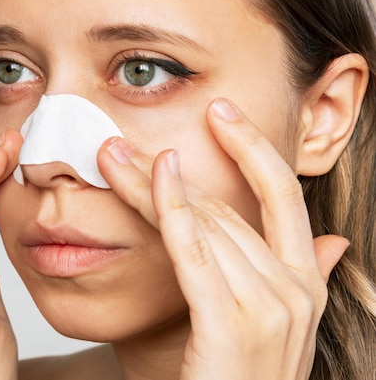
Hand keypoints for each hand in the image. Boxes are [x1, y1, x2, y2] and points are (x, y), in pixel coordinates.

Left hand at [97, 98, 348, 379]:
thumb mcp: (275, 330)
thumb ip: (304, 280)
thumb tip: (333, 242)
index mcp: (305, 285)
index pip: (284, 197)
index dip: (254, 149)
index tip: (222, 113)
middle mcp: (293, 290)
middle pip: (226, 207)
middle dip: (169, 171)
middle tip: (123, 143)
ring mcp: (267, 307)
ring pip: (203, 221)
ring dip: (150, 184)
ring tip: (111, 156)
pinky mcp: (228, 323)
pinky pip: (194, 249)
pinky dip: (171, 207)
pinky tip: (152, 176)